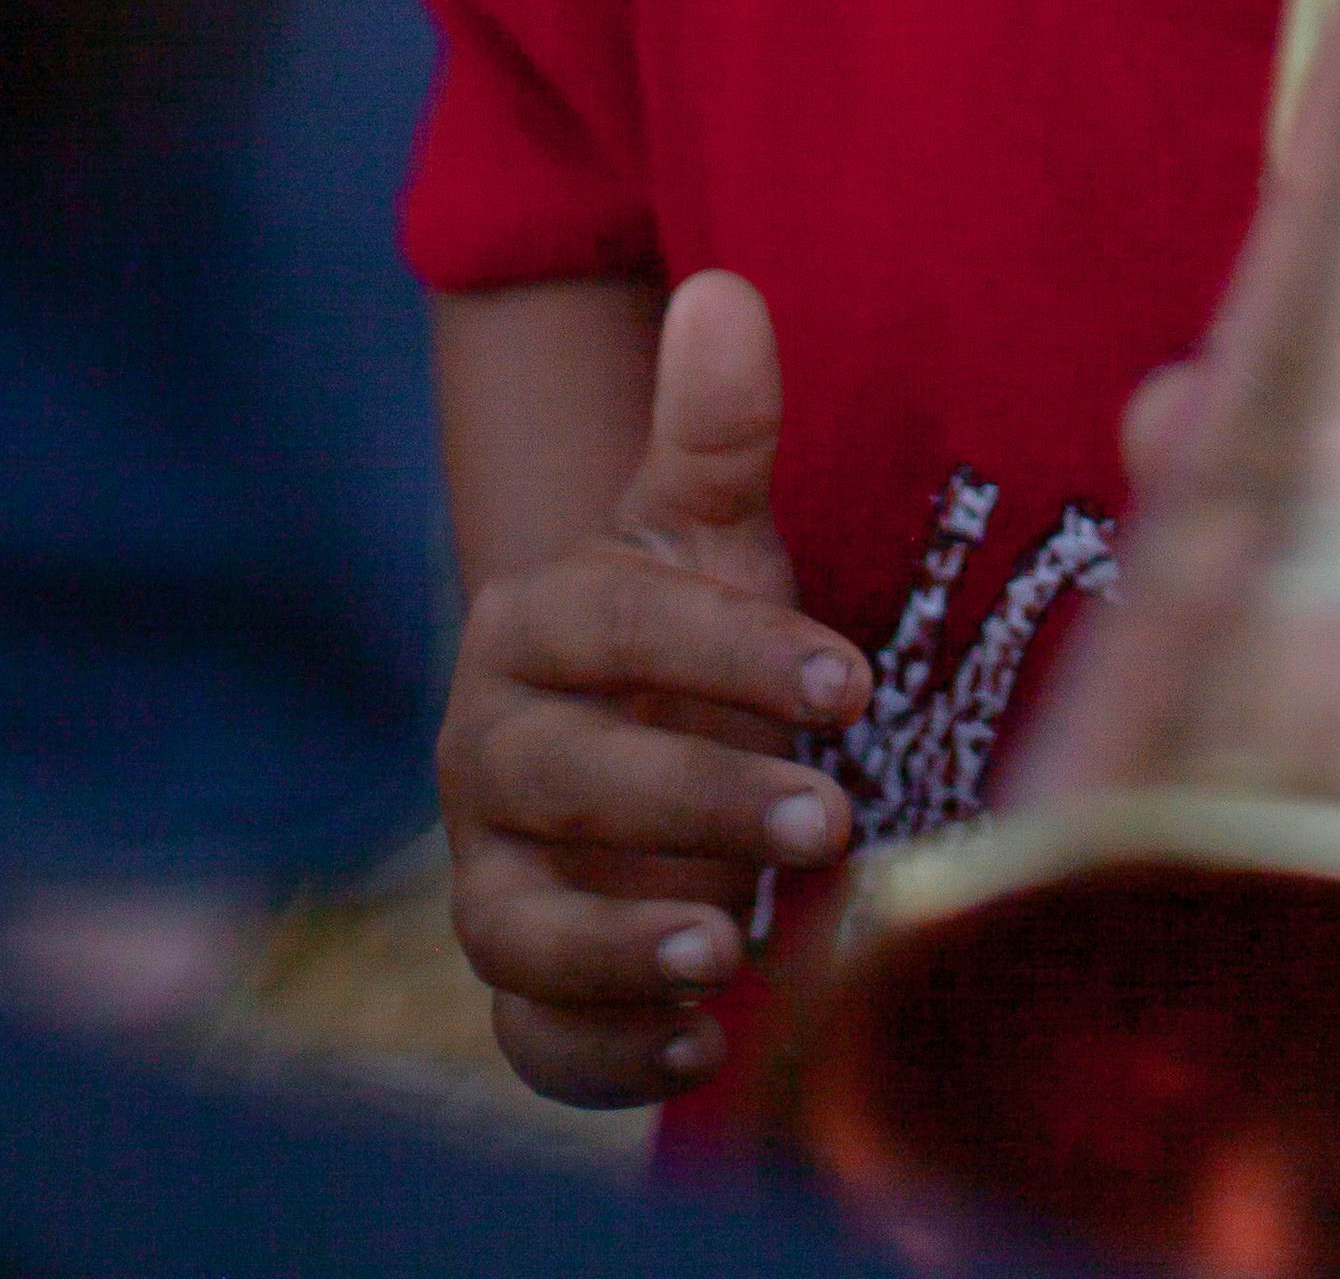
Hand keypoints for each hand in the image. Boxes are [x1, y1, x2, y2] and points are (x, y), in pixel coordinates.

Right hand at [438, 268, 865, 1106]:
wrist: (634, 769)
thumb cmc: (685, 640)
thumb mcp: (707, 540)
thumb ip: (716, 433)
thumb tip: (729, 289)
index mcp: (530, 625)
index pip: (620, 627)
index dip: (732, 653)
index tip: (852, 682)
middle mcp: (486, 753)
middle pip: (570, 774)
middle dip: (698, 794)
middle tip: (835, 818)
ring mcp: (490, 877)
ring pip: (524, 921)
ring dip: (628, 940)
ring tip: (739, 947)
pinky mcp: (520, 990)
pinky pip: (540, 1035)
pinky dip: (614, 1049)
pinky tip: (711, 1042)